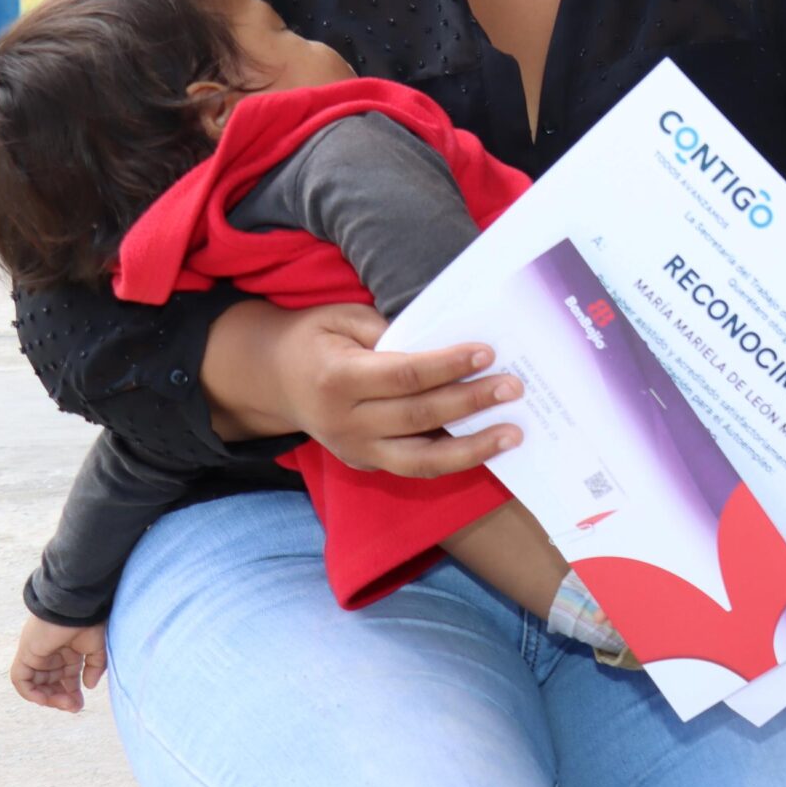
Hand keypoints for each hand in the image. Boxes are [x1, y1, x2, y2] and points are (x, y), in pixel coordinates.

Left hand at [11, 615, 106, 711]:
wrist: (76, 608)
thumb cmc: (88, 622)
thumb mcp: (97, 648)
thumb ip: (94, 668)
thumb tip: (89, 686)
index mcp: (67, 653)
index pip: (65, 679)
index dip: (72, 693)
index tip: (80, 704)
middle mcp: (50, 656)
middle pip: (50, 685)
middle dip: (61, 698)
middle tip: (74, 707)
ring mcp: (36, 656)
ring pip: (36, 685)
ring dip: (49, 698)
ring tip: (64, 703)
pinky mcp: (26, 655)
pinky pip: (21, 680)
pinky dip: (30, 693)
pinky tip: (45, 700)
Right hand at [211, 301, 524, 477]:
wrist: (271, 378)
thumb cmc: (316, 339)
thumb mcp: (342, 318)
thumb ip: (389, 331)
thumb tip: (446, 341)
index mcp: (337, 378)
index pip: (404, 376)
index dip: (447, 366)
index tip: (487, 353)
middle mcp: (345, 422)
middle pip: (419, 416)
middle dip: (471, 402)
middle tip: (514, 388)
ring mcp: (354, 450)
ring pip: (421, 460)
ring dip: (472, 448)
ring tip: (513, 434)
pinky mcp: (365, 464)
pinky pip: (414, 467)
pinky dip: (453, 460)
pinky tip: (487, 446)